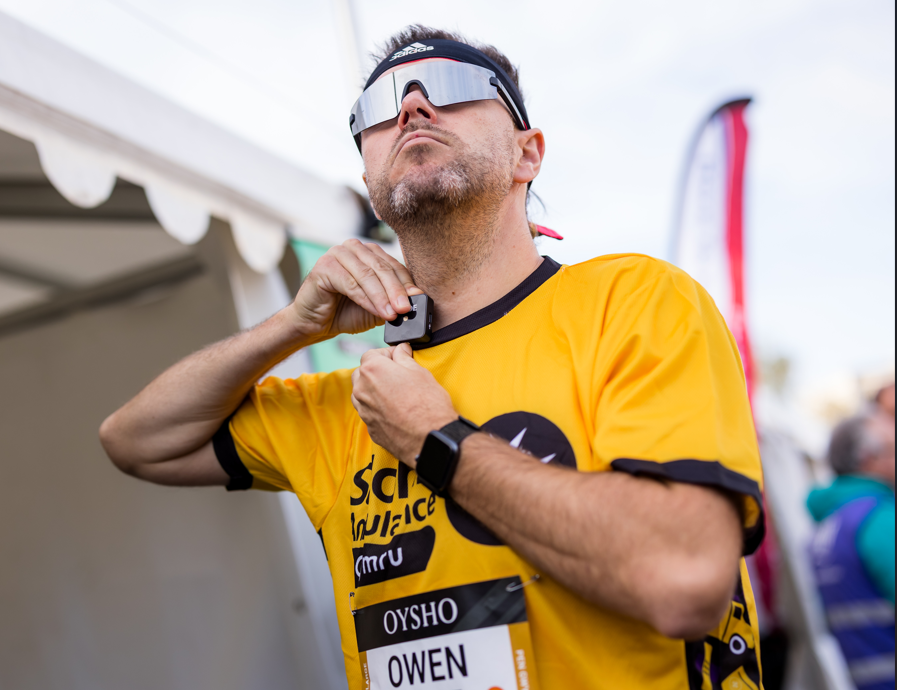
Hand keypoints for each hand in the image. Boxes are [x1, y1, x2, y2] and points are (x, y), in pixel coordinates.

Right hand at [290, 239, 422, 340]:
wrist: (315, 323)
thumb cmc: (344, 312)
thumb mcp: (377, 307)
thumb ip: (393, 300)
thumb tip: (415, 299)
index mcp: (368, 252)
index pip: (393, 265)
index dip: (406, 283)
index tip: (417, 300)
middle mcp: (354, 248)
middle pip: (382, 268)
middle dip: (396, 290)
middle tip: (406, 308)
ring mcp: (337, 253)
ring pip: (368, 275)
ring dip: (382, 297)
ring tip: (393, 314)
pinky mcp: (325, 266)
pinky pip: (351, 283)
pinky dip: (366, 299)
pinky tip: (377, 311)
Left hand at [351, 344, 456, 464]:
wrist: (429, 439)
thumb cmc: (427, 405)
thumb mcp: (419, 372)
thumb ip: (404, 358)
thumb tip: (401, 349)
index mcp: (372, 370)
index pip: (371, 354)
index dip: (387, 354)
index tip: (399, 357)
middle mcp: (362, 390)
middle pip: (362, 373)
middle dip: (377, 371)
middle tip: (398, 374)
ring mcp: (363, 410)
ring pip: (362, 393)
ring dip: (374, 390)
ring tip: (396, 393)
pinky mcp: (369, 428)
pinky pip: (369, 411)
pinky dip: (378, 408)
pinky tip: (396, 410)